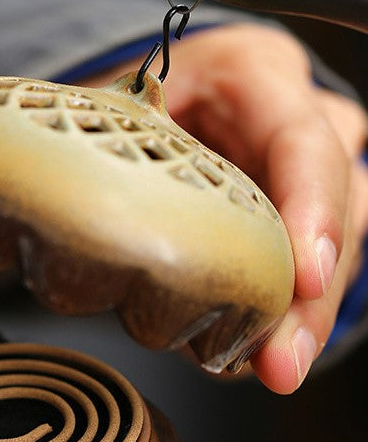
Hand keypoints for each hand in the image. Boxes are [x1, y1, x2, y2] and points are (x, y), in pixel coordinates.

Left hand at [93, 23, 367, 392]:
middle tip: (280, 359)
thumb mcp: (125, 104)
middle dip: (311, 293)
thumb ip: (126, 145)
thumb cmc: (140, 99)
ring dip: (306, 314)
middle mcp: (302, 118)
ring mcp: (312, 171)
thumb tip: (99, 215)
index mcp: (257, 74)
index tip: (302, 279)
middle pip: (337, 205)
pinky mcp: (304, 215)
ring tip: (273, 367)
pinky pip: (314, 267)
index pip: (304, 142)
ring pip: (340, 245)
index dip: (311, 212)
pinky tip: (264, 353)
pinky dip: (287, 313)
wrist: (159, 105)